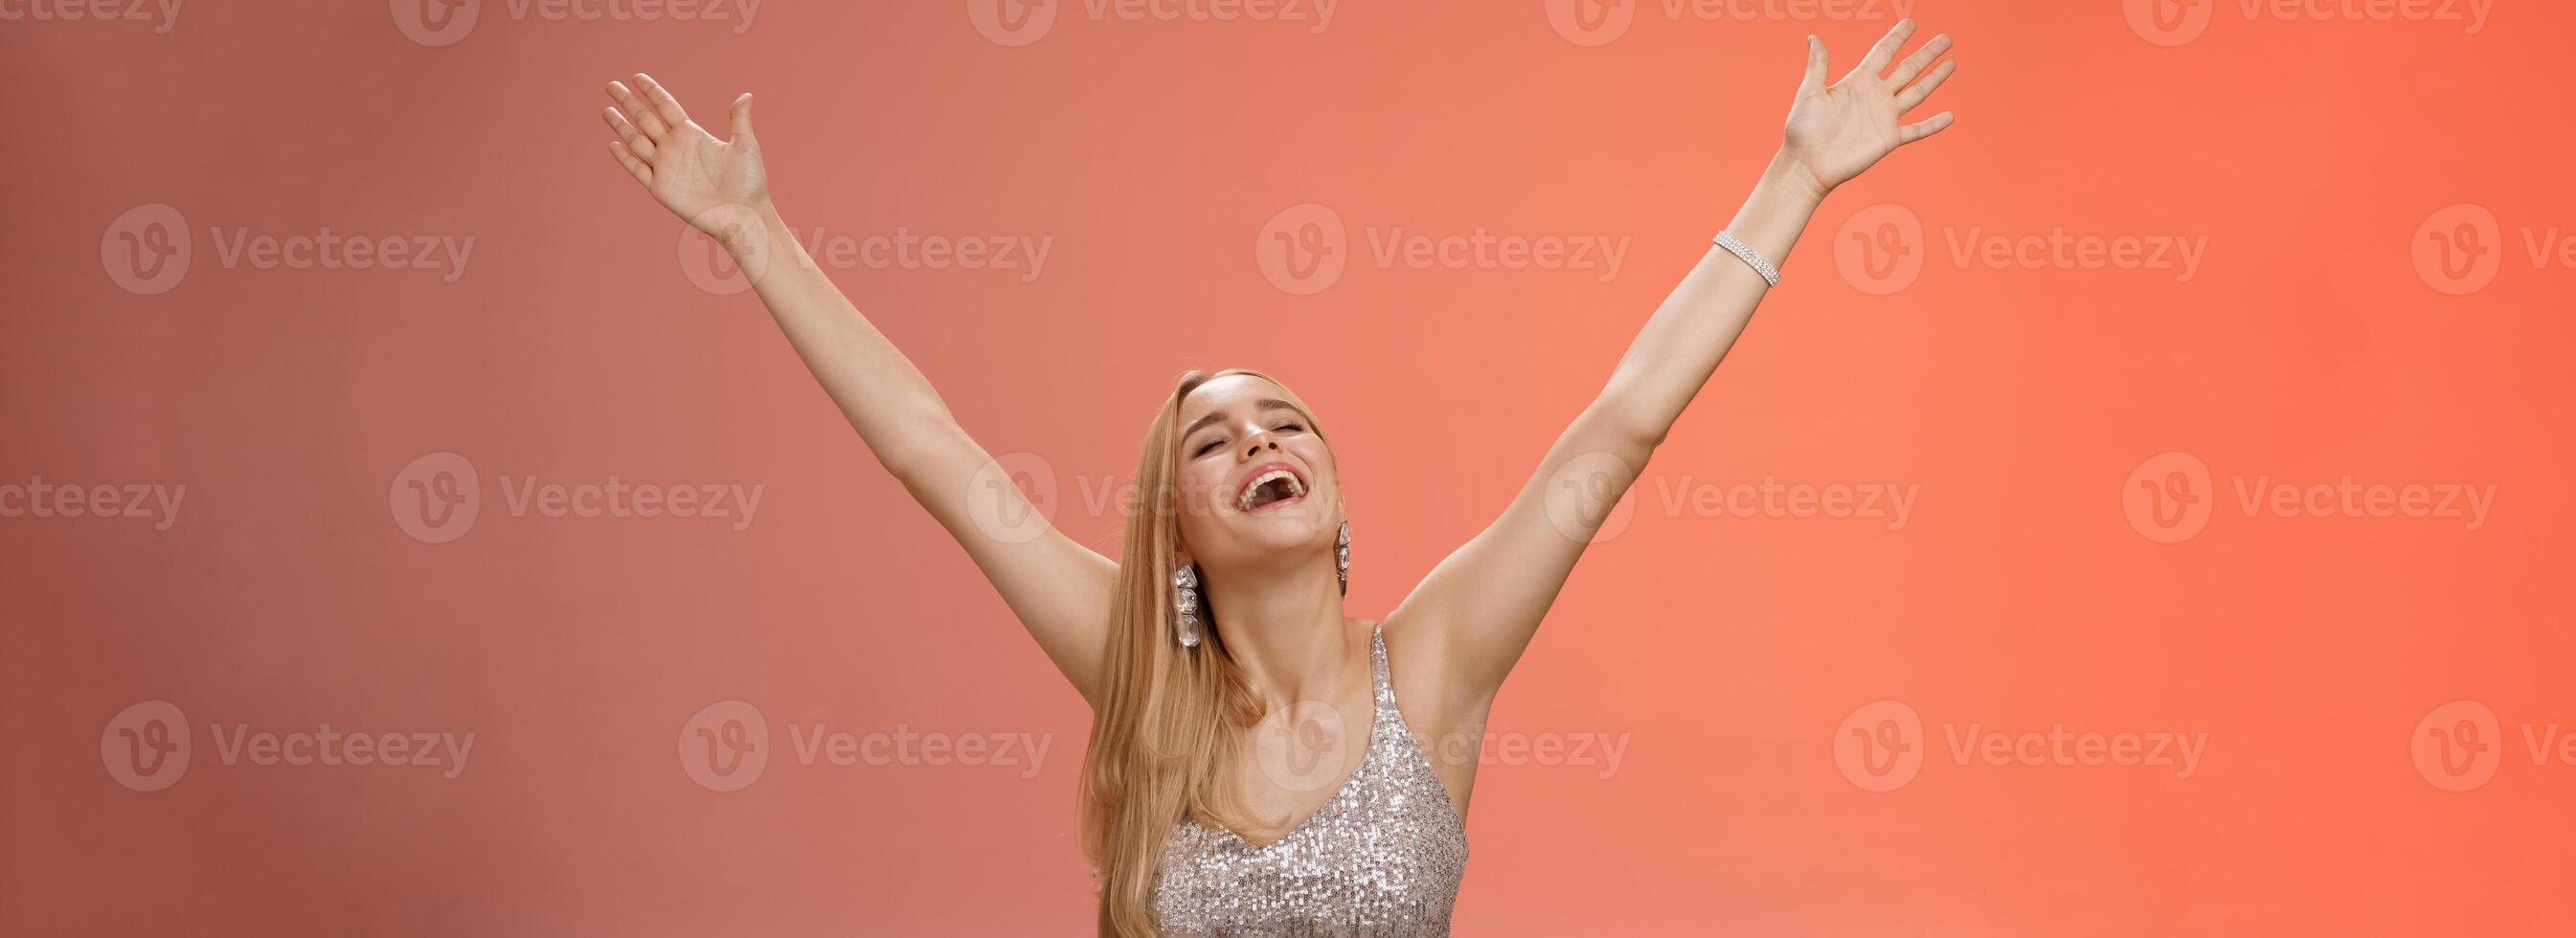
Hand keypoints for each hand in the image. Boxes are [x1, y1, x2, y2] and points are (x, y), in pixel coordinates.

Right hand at [600, 73, 769, 246]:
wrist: (744, 216)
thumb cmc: (750, 183)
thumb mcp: (746, 146)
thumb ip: (739, 119)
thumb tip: (747, 94)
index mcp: (692, 134)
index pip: (665, 106)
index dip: (651, 91)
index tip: (636, 77)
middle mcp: (675, 148)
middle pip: (645, 119)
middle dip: (628, 102)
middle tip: (611, 84)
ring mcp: (666, 167)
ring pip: (636, 141)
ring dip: (621, 125)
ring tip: (606, 110)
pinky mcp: (661, 188)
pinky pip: (638, 169)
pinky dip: (624, 158)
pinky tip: (613, 145)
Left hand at [1779, 20, 1956, 196]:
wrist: (1806, 165)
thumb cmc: (1802, 130)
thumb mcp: (1809, 91)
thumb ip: (1818, 64)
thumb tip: (1814, 37)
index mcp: (1857, 82)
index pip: (1883, 52)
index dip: (1898, 37)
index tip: (1911, 23)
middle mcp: (1875, 96)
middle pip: (1908, 68)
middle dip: (1927, 53)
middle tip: (1946, 38)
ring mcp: (1884, 117)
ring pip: (1917, 92)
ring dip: (1935, 78)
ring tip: (1951, 62)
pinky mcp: (1888, 139)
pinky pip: (1917, 130)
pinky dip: (1934, 124)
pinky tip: (1950, 115)